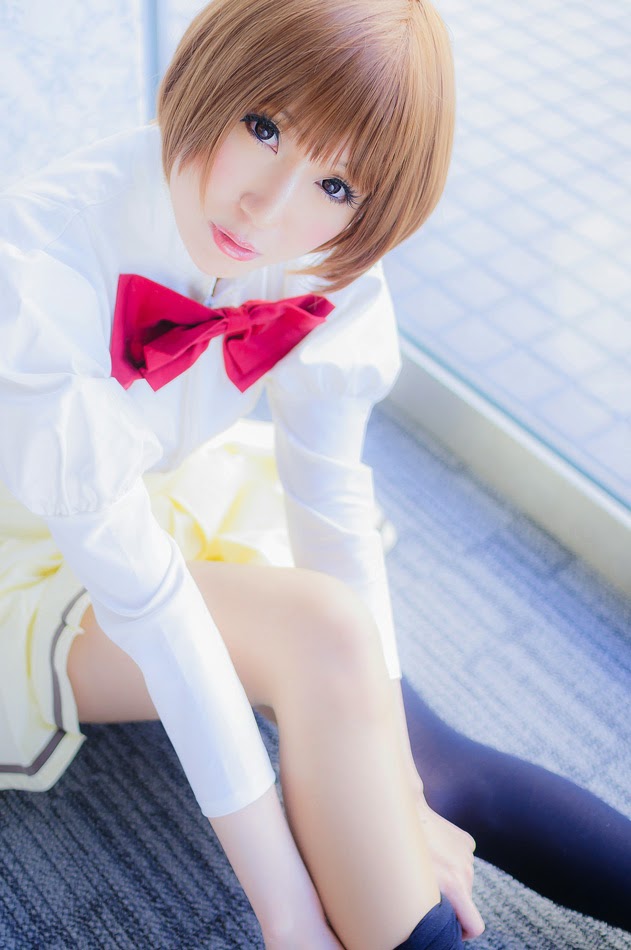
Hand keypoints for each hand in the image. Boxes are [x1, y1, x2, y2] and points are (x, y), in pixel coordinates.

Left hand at [417, 799, 484, 940]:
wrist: (405, 813)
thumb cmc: (401, 851)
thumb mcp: (411, 886)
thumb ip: (427, 906)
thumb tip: (426, 917)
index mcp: (455, 885)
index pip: (475, 925)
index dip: (464, 931)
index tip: (451, 927)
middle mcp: (466, 870)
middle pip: (466, 899)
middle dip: (451, 899)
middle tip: (427, 887)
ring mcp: (467, 854)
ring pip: (463, 878)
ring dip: (450, 877)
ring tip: (427, 865)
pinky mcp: (466, 841)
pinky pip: (462, 860)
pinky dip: (452, 860)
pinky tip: (434, 851)